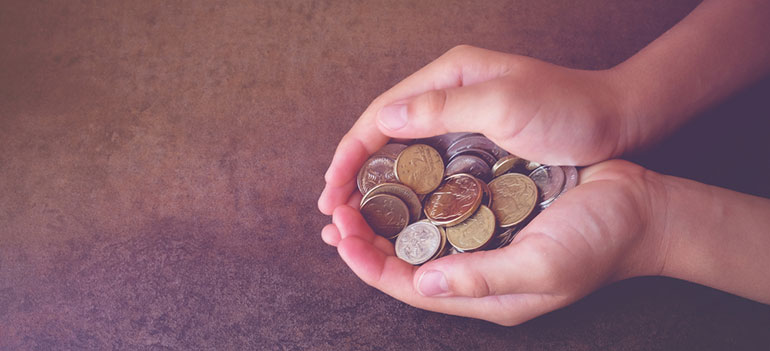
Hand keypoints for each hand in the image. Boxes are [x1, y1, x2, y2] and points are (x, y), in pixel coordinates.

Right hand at [318, 45, 628, 215]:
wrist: (618, 119)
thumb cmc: (567, 110)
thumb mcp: (505, 104)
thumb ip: (443, 108)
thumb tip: (382, 117)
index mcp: (449, 76)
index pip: (383, 112)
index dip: (351, 150)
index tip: (331, 187)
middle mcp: (448, 93)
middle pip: (385, 131)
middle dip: (355, 169)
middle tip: (333, 211)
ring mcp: (462, 118)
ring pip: (404, 150)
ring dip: (377, 181)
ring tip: (355, 215)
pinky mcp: (476, 141)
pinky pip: (429, 164)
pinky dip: (408, 186)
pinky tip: (398, 210)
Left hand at [321, 160, 667, 325]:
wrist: (643, 209)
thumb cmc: (601, 240)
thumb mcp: (545, 265)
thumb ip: (483, 277)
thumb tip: (424, 282)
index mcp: (485, 294)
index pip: (410, 287)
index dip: (370, 264)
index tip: (342, 236)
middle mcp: (478, 274)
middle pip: (407, 266)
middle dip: (367, 244)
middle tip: (335, 217)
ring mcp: (486, 245)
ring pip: (420, 241)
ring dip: (385, 222)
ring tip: (352, 203)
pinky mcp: (495, 216)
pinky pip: (444, 216)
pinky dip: (415, 203)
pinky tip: (399, 185)